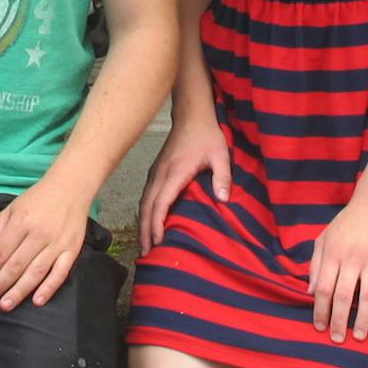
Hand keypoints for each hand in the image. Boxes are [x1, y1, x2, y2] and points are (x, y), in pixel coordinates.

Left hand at [0, 177, 88, 310]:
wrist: (71, 187)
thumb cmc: (37, 199)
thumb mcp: (10, 210)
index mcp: (20, 221)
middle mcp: (38, 233)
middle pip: (14, 265)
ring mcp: (57, 242)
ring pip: (35, 272)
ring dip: (19, 291)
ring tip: (4, 305)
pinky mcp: (72, 249)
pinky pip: (60, 272)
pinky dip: (49, 287)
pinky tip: (37, 301)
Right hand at [136, 114, 228, 255]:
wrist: (191, 114)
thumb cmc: (207, 134)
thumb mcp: (220, 154)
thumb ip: (223, 177)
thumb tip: (224, 200)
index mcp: (175, 172)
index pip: (161, 202)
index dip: (158, 223)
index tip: (158, 241)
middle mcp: (161, 173)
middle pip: (147, 206)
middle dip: (145, 230)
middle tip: (146, 253)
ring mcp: (156, 171)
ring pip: (144, 202)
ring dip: (142, 223)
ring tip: (144, 245)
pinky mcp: (156, 170)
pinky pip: (147, 195)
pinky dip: (145, 212)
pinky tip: (147, 223)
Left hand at [309, 195, 367, 343]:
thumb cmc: (346, 223)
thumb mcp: (323, 238)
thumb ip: (315, 265)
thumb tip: (309, 292)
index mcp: (332, 253)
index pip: (323, 287)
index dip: (320, 309)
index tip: (319, 326)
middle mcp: (351, 259)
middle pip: (343, 296)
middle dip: (339, 321)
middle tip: (337, 338)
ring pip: (367, 297)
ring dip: (363, 320)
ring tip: (359, 336)